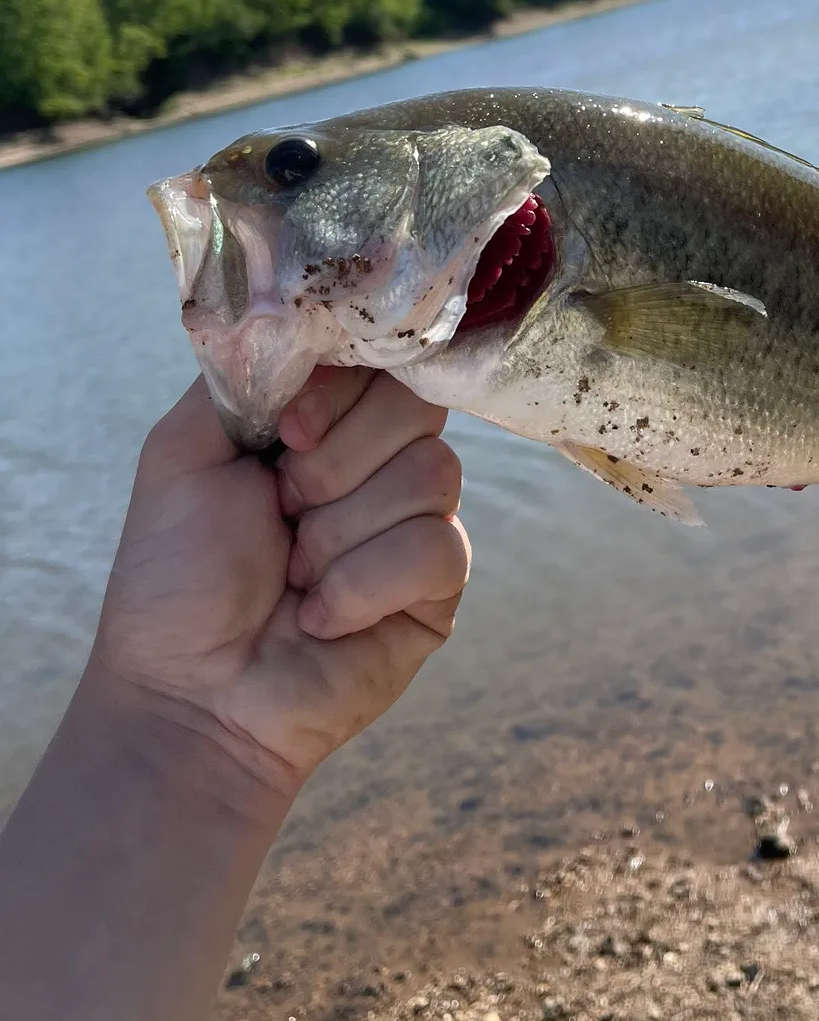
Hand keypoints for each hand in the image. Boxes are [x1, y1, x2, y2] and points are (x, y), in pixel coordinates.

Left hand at [93, 368, 470, 795]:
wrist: (194, 693)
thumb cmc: (178, 578)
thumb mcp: (186, 450)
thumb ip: (249, 375)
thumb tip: (314, 327)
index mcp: (323, 426)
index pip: (380, 363)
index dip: (342, 392)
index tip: (284, 435)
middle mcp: (378, 467)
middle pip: (417, 413)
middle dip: (336, 466)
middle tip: (281, 512)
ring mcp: (415, 525)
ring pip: (434, 477)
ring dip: (342, 534)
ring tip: (295, 577)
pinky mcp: (439, 588)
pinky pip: (439, 549)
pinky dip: (366, 583)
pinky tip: (323, 618)